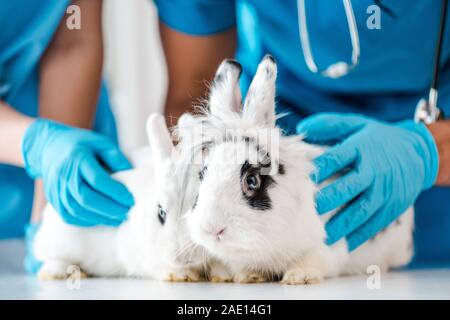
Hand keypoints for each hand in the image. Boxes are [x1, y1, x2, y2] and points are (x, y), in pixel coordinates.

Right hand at [22, 119, 133, 225]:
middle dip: (110, 208)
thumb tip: (131, 174)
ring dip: (101, 218)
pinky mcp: (54, 200)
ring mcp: (56, 189)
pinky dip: (88, 221)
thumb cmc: (81, 145)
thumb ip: (116, 157)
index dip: (115, 192)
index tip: (130, 199)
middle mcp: (64, 175)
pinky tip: (102, 219)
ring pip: (78, 211)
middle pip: (87, 198)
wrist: (49, 148)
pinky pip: (70, 216)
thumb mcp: (101, 143)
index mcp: (77, 158)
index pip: (97, 180)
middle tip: (128, 211)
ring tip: (119, 218)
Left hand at [296, 113, 437, 249]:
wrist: (419, 153)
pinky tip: (343, 243)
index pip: (337, 158)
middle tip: (309, 209)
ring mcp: (384, 191)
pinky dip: (359, 235)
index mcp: (362, 149)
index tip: (304, 178)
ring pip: (361, 211)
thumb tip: (302, 127)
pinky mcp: (391, 207)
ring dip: (341, 225)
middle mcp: (374, 171)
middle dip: (329, 199)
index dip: (320, 168)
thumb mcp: (357, 124)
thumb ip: (329, 125)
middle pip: (348, 187)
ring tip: (323, 235)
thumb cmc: (378, 138)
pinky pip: (374, 224)